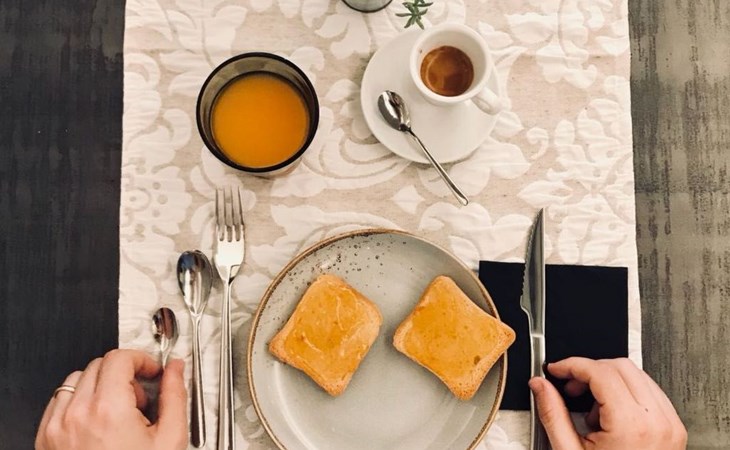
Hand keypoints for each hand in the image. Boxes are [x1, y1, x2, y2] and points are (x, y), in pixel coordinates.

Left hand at [35, 349, 187, 449]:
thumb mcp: (169, 439)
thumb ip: (175, 396)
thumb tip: (175, 369)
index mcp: (109, 410)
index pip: (120, 358)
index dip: (142, 360)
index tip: (151, 371)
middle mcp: (78, 414)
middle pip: (100, 365)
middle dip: (125, 375)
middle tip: (140, 398)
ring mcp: (58, 426)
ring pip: (78, 380)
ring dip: (101, 387)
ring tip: (119, 413)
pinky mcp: (47, 438)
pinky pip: (60, 402)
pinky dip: (79, 403)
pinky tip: (98, 423)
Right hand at [529, 357, 686, 449]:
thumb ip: (552, 413)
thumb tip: (540, 386)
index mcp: (630, 426)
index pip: (600, 371)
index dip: (573, 364)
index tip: (558, 369)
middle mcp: (656, 421)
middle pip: (620, 366)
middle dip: (589, 370)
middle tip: (570, 386)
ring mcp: (669, 424)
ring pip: (637, 374)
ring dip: (609, 381)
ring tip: (592, 408)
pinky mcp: (673, 428)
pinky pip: (650, 391)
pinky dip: (626, 393)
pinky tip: (611, 414)